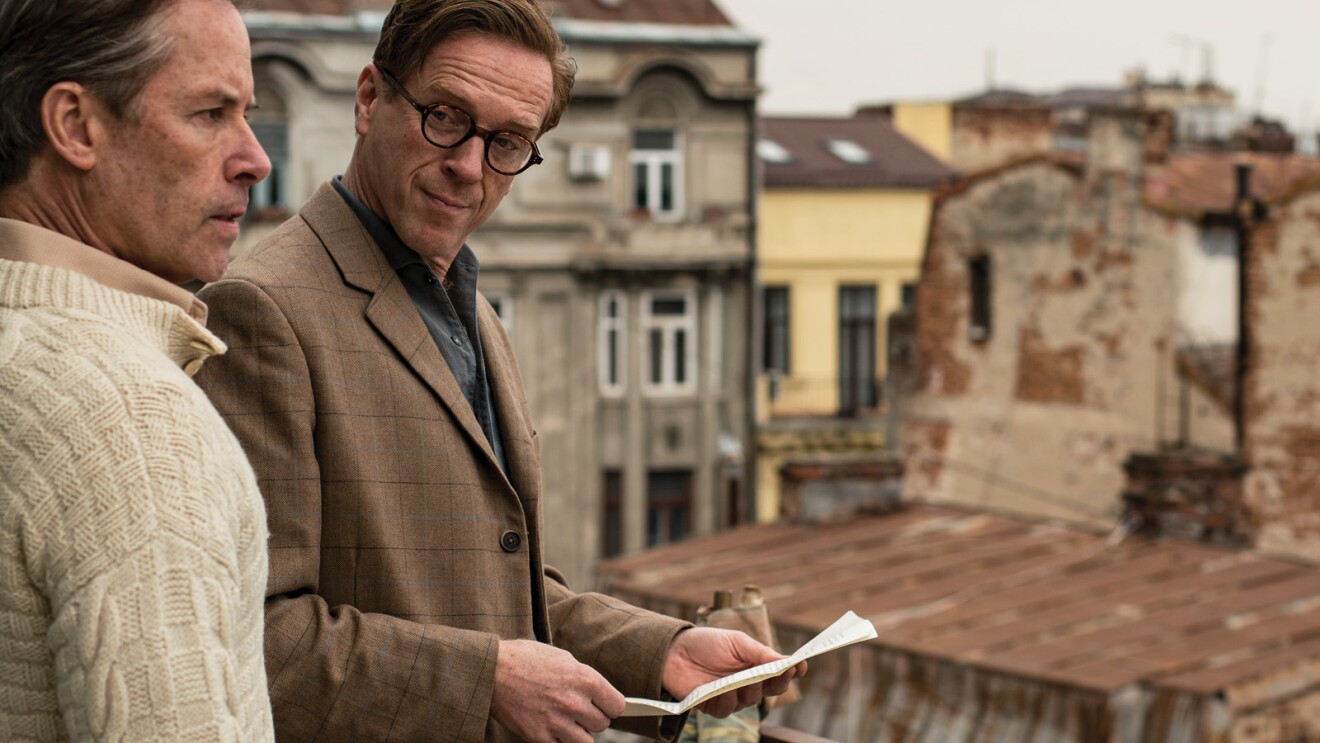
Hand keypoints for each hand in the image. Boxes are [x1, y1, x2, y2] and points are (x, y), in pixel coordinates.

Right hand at [490, 639, 624, 742]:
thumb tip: (601, 693)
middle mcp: (574, 702)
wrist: (492, 670)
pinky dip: (559, 741)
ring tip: (565, 720)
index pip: (617, 706)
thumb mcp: (563, 658)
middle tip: (576, 709)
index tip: (602, 704)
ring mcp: (557, 722)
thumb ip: (584, 678)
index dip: (610, 705)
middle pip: (602, 725)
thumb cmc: (526, 659)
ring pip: (586, 742)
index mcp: (585, 679)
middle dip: (592, 718)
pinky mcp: (539, 737)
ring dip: (578, 733)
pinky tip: (550, 727)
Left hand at [660, 627, 807, 718]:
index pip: (780, 672)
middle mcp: (747, 682)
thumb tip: (788, 660)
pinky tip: (723, 690)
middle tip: (779, 673)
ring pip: (751, 700)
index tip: (800, 666)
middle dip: (778, 681)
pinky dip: (728, 700)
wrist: (673, 651)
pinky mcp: (714, 705)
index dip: (792, 670)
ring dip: (750, 689)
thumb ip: (761, 653)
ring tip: (743, 679)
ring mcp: (732, 695)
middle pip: (772, 689)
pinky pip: (728, 709)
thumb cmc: (706, 643)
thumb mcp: (736, 642)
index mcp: (756, 664)